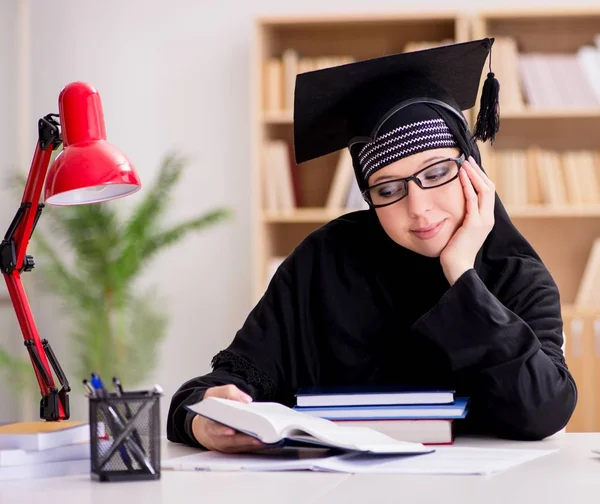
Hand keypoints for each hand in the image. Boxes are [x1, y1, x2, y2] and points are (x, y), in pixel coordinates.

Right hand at [191, 384, 263, 452]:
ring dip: (250, 445)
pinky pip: (243, 450)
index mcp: (209, 423)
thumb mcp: (214, 394)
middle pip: (230, 441)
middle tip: (255, 438)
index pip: (214, 428)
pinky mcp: (232, 449)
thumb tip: (246, 400)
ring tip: (262, 440)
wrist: (204, 424)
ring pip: (238, 447)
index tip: (232, 430)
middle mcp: (216, 438)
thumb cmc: (211, 409)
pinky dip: (253, 447)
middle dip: (243, 439)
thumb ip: (229, 392)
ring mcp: (224, 445)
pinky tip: (263, 443)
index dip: (222, 430)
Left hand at [440, 155, 494, 284]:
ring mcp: (483, 221)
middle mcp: (488, 218)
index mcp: (486, 219)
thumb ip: (463, 217)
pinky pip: (472, 199)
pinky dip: (467, 185)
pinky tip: (460, 175)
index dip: (480, 177)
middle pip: (489, 187)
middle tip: (467, 159)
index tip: (470, 166)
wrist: (457, 267)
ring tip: (464, 162)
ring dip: (473, 174)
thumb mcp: (461, 229)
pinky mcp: (474, 224)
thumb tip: (456, 204)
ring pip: (483, 190)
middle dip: (478, 172)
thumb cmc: (455, 249)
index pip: (487, 192)